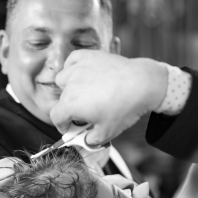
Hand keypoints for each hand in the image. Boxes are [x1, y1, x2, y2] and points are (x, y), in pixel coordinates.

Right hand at [50, 50, 167, 145]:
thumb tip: (86, 141)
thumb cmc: (124, 108)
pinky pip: (72, 61)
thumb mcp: (107, 132)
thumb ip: (91, 140)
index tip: (70, 129)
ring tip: (83, 94)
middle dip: (70, 109)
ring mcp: (78, 68)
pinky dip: (73, 68)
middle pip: (61, 100)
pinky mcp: (88, 56)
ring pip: (63, 79)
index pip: (55, 117)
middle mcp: (70, 84)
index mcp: (71, 104)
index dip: (62, 126)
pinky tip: (82, 75)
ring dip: (68, 88)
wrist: (141, 84)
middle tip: (85, 115)